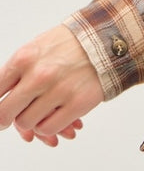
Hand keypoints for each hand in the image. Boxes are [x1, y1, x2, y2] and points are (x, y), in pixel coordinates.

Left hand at [0, 26, 103, 141]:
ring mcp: (58, 90)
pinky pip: (49, 128)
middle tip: (11, 120)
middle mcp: (39, 75)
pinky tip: (54, 118)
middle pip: (5, 113)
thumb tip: (2, 105)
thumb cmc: (68, 46)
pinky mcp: (77, 103)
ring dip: (31, 122)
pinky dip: (48, 128)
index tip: (1, 112)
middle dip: (6, 120)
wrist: (105, 41)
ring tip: (41, 113)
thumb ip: (15, 74)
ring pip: (26, 123)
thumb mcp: (35, 49)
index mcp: (24, 59)